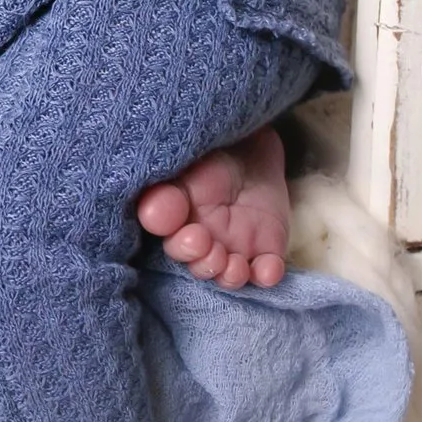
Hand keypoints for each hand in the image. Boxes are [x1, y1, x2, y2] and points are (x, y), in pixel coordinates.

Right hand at [134, 124, 290, 289]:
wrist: (252, 146)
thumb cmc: (211, 153)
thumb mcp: (187, 165)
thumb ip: (170, 189)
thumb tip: (153, 216)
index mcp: (177, 220)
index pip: (173, 241)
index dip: (179, 244)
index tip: (189, 231)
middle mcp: (202, 240)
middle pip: (197, 263)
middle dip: (201, 261)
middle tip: (206, 243)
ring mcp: (234, 248)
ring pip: (227, 274)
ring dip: (229, 275)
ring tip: (234, 266)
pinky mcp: (265, 251)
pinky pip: (266, 271)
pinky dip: (267, 274)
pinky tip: (268, 268)